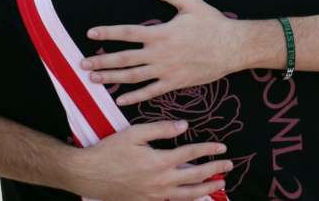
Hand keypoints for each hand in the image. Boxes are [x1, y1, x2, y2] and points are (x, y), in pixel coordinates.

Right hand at [71, 120, 231, 200]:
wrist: (89, 174)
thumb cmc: (110, 150)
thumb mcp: (134, 133)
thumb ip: (160, 129)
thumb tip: (183, 126)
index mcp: (159, 162)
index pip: (192, 155)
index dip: (209, 149)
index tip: (222, 146)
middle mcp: (161, 182)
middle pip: (196, 178)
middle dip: (215, 171)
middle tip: (228, 166)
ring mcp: (155, 195)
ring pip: (188, 195)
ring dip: (207, 189)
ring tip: (220, 185)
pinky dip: (187, 200)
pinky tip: (194, 197)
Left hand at [81, 0, 242, 105]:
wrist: (233, 47)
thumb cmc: (212, 23)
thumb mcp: (190, 3)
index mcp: (161, 33)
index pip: (127, 33)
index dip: (108, 33)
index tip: (91, 33)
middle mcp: (160, 53)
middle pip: (124, 58)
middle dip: (101, 61)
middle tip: (82, 64)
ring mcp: (166, 70)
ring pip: (133, 77)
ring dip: (112, 79)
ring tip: (94, 80)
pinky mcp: (175, 83)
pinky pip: (151, 92)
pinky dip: (134, 97)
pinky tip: (120, 100)